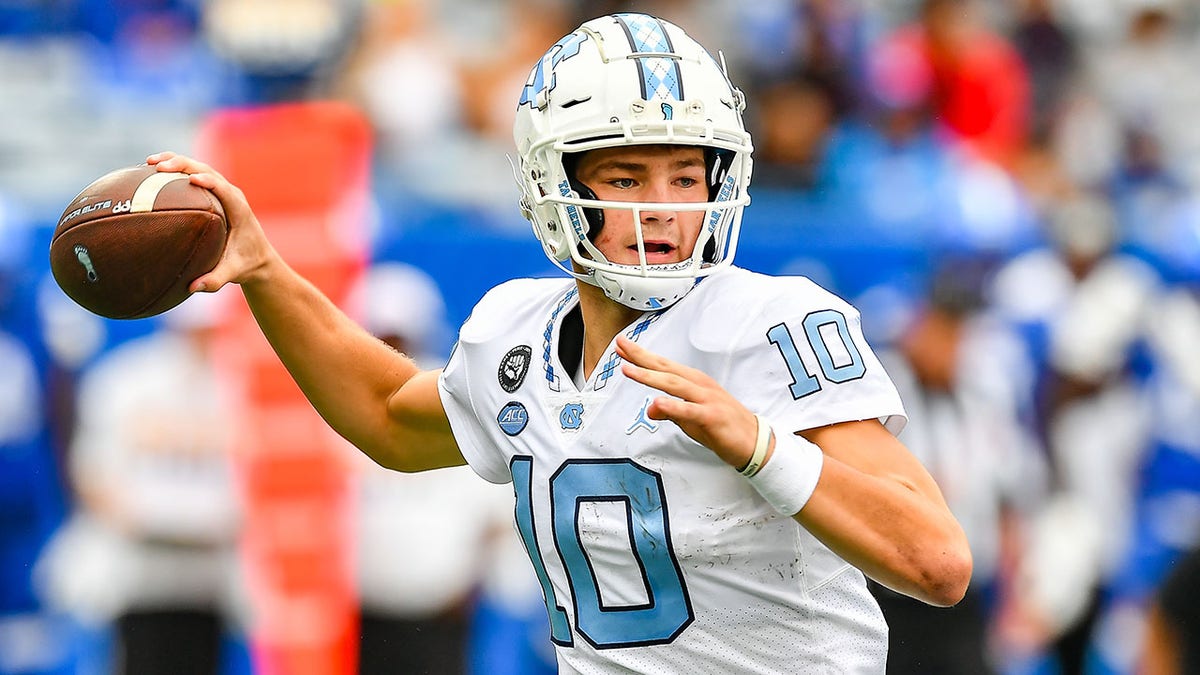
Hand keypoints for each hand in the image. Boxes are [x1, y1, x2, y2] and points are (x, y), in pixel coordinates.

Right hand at [146, 152, 278, 292]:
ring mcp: (222, 191)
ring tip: (149, 162)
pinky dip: (173, 172)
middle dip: (183, 165)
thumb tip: (193, 287)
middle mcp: (231, 195)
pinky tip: (149, 173)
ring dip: (175, 162)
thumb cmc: (245, 264)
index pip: (224, 189)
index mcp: (239, 210)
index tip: (191, 178)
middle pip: (207, 170)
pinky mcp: (213, 192)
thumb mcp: (233, 273)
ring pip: (198, 167)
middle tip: (158, 166)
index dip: (209, 181)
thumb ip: (215, 280)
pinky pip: (192, 176)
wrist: (258, 257)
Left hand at [616, 335, 761, 469]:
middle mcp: (699, 385)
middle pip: (666, 368)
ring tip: (629, 370)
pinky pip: (690, 410)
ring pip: (675, 385)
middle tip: (620, 345)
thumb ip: (670, 411)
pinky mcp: (712, 416)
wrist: (754, 441)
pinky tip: (657, 401)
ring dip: (650, 376)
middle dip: (641, 357)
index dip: (642, 355)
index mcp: (694, 382)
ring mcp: (707, 399)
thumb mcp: (690, 419)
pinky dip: (673, 405)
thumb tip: (650, 408)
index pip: (664, 366)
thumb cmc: (721, 426)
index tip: (622, 345)